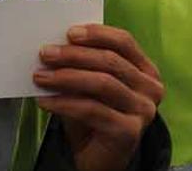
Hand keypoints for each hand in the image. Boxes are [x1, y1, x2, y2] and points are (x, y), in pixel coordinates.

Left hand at [34, 24, 162, 170]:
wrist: (100, 160)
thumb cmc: (95, 118)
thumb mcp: (91, 87)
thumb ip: (84, 66)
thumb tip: (56, 46)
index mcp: (146, 71)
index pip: (124, 42)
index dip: (97, 34)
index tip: (69, 32)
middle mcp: (151, 89)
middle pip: (111, 61)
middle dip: (74, 55)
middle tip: (45, 54)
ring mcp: (143, 111)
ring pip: (102, 83)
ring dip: (66, 76)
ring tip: (40, 76)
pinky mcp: (129, 131)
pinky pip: (92, 109)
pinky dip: (64, 103)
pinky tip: (46, 100)